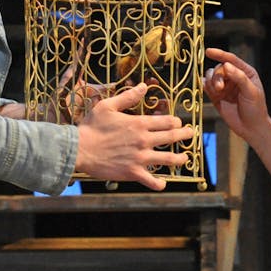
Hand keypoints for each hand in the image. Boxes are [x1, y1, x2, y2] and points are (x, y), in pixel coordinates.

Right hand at [75, 82, 197, 189]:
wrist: (79, 149)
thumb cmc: (91, 126)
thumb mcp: (108, 106)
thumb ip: (128, 96)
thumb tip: (144, 86)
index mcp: (139, 123)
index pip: (167, 121)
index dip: (176, 121)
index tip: (178, 122)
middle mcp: (144, 140)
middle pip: (172, 137)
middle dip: (185, 135)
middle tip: (191, 134)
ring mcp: (140, 158)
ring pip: (168, 159)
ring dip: (180, 158)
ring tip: (186, 158)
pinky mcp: (133, 173)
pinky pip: (151, 181)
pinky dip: (159, 184)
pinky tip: (163, 183)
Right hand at [203, 47, 270, 142]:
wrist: (251, 128)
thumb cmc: (256, 109)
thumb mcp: (251, 92)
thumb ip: (239, 78)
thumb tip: (226, 65)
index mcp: (245, 72)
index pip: (231, 59)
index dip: (219, 54)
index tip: (208, 51)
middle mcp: (233, 77)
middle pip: (219, 69)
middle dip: (217, 76)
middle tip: (220, 89)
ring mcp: (224, 86)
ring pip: (211, 76)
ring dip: (211, 82)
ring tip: (218, 92)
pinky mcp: (216, 96)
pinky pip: (206, 86)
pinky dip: (206, 87)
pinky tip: (211, 92)